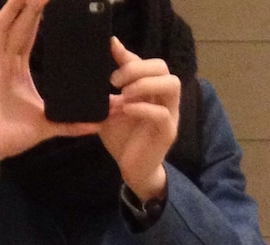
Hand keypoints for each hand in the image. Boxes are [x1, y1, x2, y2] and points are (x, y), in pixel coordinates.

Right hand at [0, 0, 101, 179]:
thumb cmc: (11, 135)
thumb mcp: (46, 124)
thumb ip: (70, 123)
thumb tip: (96, 125)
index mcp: (18, 67)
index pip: (29, 33)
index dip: (40, 14)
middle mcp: (4, 61)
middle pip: (17, 24)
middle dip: (30, 4)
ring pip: (2, 28)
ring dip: (13, 8)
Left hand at [99, 36, 179, 200]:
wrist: (131, 170)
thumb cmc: (123, 138)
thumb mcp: (112, 109)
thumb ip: (110, 89)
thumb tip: (97, 67)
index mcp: (153, 90)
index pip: (148, 62)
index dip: (130, 55)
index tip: (109, 49)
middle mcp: (165, 98)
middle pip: (163, 68)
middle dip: (137, 68)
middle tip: (114, 80)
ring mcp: (170, 115)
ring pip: (172, 85)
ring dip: (146, 84)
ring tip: (124, 94)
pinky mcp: (167, 133)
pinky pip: (162, 114)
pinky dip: (143, 108)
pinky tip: (126, 110)